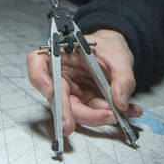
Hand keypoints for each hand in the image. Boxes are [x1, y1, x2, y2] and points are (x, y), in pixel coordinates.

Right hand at [26, 28, 142, 135]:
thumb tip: (120, 101)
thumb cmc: (109, 47)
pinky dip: (109, 115)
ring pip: (74, 111)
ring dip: (97, 116)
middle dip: (80, 113)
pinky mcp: (81, 101)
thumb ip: (123, 78)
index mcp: (61, 54)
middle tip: (101, 116)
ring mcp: (70, 90)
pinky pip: (91, 113)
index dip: (39, 78)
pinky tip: (126, 112)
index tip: (50, 92)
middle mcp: (61, 74)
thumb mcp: (119, 56)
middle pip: (58, 98)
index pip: (38, 63)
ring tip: (118, 112)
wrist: (115, 53)